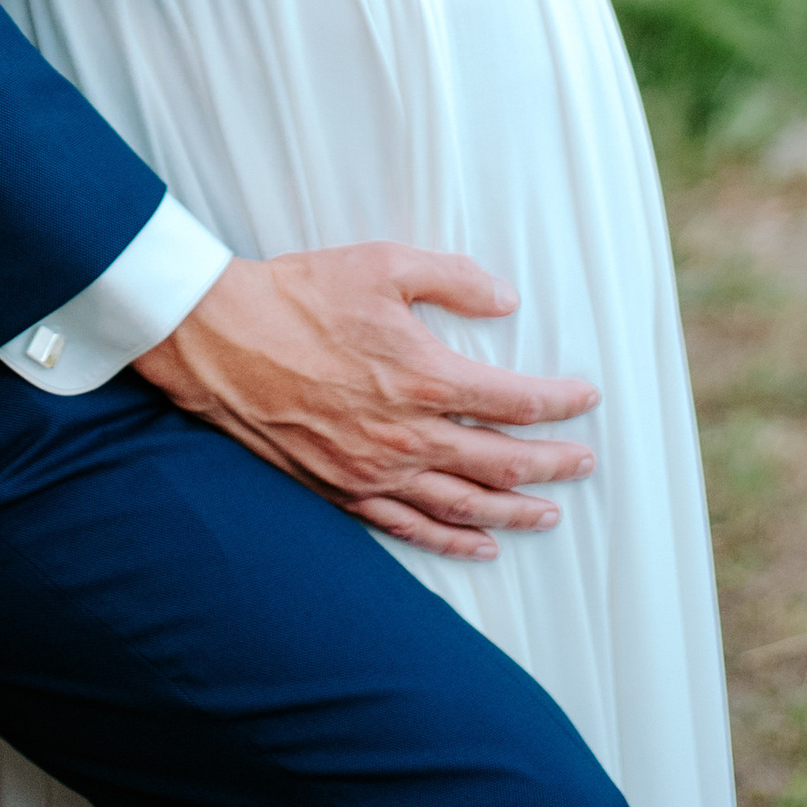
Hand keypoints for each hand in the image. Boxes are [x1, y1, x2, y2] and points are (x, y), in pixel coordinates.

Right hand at [134, 247, 599, 560]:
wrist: (222, 339)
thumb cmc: (299, 296)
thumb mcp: (383, 263)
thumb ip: (454, 279)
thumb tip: (506, 300)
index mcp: (423, 377)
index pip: (514, 402)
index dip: (559, 403)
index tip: (585, 399)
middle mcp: (406, 435)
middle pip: (501, 464)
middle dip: (552, 465)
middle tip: (584, 463)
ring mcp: (374, 470)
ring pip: (463, 505)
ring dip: (514, 512)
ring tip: (548, 514)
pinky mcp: (342, 488)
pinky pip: (410, 526)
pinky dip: (451, 540)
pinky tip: (479, 543)